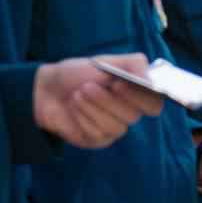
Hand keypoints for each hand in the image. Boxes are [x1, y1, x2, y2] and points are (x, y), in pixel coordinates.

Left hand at [34, 54, 164, 148]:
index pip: (155, 103)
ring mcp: (114, 127)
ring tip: (76, 95)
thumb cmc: (78, 74)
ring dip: (92, 108)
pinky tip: (73, 109)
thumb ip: (134, 65)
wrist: (46, 90)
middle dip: (107, 101)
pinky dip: (83, 118)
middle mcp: (130, 112)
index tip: (119, 84)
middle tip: (87, 87)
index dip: (141, 97)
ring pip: (115, 126)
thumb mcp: (106, 62)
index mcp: (137, 93)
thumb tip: (150, 80)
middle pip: (133, 115)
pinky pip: (98, 134)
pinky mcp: (98, 139)